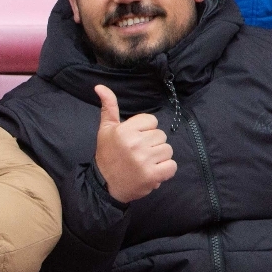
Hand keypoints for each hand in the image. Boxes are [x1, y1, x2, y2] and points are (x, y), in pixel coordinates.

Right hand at [93, 85, 176, 202]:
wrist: (105, 185)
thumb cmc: (108, 155)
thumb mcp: (106, 129)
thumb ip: (108, 107)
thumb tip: (100, 86)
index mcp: (124, 130)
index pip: (151, 121)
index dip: (145, 130)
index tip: (133, 140)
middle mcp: (135, 144)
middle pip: (161, 136)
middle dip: (152, 144)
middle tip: (138, 154)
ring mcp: (144, 160)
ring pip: (168, 150)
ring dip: (159, 157)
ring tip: (145, 163)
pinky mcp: (152, 176)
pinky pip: (172, 166)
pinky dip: (165, 170)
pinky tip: (152, 172)